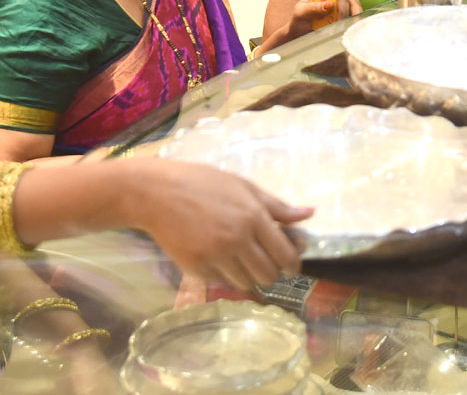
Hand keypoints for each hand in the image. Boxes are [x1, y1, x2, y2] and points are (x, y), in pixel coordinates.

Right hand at [122, 158, 310, 290]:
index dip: (293, 264)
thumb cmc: (202, 183)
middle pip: (269, 275)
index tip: (291, 264)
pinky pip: (222, 282)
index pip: (286, 254)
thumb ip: (277, 206)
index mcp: (253, 217)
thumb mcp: (243, 186)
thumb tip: (310, 214)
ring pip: (247, 283)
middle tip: (265, 261)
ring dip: (249, 276)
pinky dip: (225, 275)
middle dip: (272, 272)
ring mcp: (216, 256)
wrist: (156, 193)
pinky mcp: (197, 269)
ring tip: (241, 259)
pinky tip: (218, 257)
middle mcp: (238, 239)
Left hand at [287, 0, 361, 39]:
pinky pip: (356, 12)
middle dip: (347, 14)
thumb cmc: (299, 22)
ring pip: (355, 4)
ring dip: (355, 16)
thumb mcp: (301, 13)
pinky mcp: (345, 12)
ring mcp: (340, 3)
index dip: (340, 9)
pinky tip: (353, 27)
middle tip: (342, 28)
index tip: (338, 23)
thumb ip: (313, 8)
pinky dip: (356, 19)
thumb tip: (330, 5)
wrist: (300, 33)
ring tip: (350, 27)